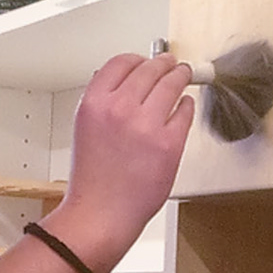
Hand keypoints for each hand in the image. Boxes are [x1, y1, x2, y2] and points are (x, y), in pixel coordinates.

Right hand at [55, 52, 194, 263]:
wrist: (101, 213)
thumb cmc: (93, 179)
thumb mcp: (86, 129)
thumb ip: (104, 103)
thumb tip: (128, 84)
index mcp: (94, 103)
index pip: (121, 62)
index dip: (137, 59)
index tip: (145, 60)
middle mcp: (119, 108)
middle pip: (150, 69)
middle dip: (163, 63)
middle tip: (170, 64)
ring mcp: (146, 125)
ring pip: (171, 84)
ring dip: (180, 76)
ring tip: (184, 74)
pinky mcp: (170, 143)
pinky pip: (184, 112)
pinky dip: (187, 105)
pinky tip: (185, 105)